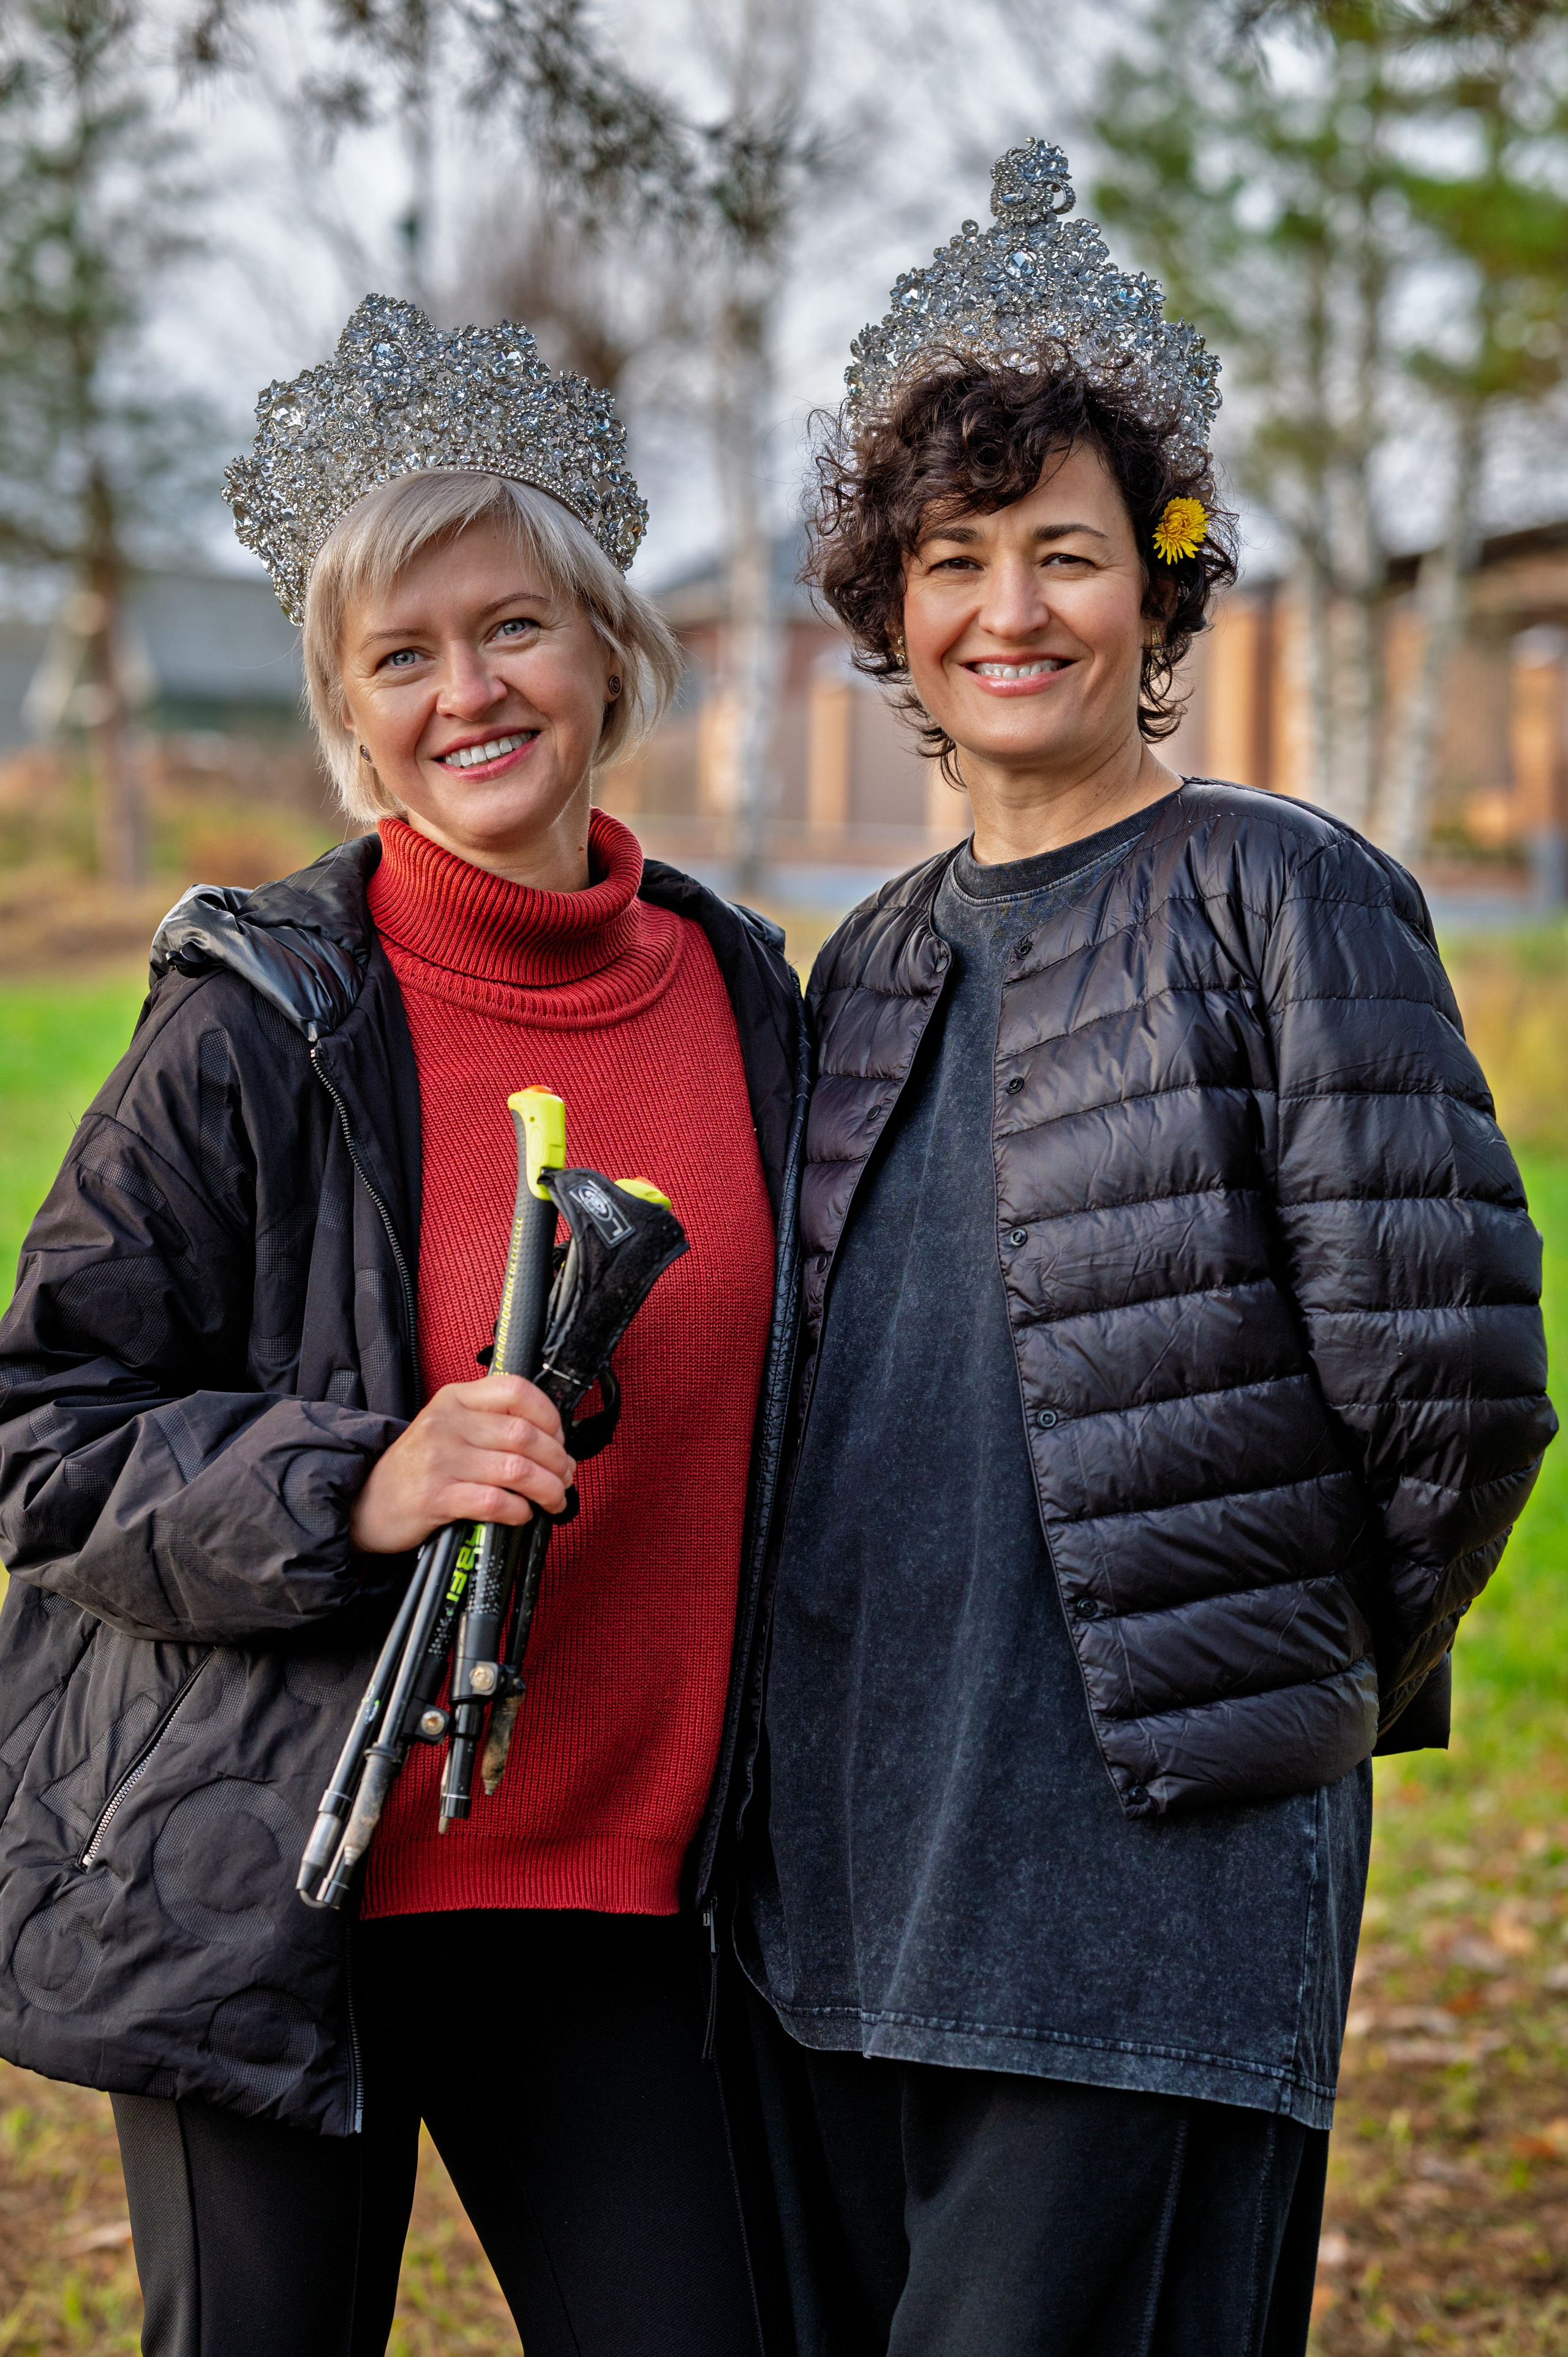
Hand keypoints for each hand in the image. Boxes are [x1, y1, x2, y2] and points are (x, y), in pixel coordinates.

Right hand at [349, 1372, 572, 1555]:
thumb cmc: (416, 1469)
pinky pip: (494, 1502)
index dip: (549, 1416)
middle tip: (565, 1477)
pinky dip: (519, 1511)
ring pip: (516, 1469)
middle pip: (524, 1434)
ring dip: (546, 1488)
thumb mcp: (447, 1428)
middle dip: (557, 1460)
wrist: (364, 1503)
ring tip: (553, 1498)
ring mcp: (439, 1460)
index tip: (559, 1438)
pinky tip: (522, 1514)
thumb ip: (489, 1423)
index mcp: (454, 1399)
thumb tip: (551, 1438)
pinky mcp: (434, 1497)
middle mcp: (446, 1424)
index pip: (516, 1390)